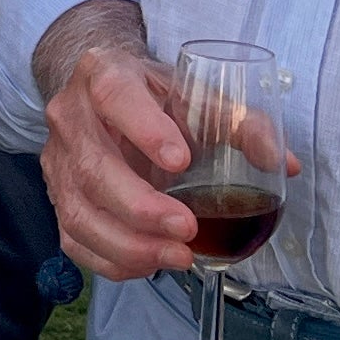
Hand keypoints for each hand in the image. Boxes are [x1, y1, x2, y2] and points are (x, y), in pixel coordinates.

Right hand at [36, 3, 294, 280]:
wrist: (101, 92)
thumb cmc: (154, 95)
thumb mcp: (196, 94)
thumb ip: (241, 124)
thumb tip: (283, 164)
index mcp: (104, 74)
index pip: (114, 96)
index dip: (143, 129)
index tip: (181, 161)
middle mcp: (70, 116)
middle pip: (92, 167)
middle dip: (141, 207)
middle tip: (187, 228)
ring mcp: (57, 160)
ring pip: (77, 211)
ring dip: (128, 243)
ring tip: (177, 257)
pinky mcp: (57, 197)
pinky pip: (73, 239)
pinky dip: (111, 260)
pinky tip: (149, 264)